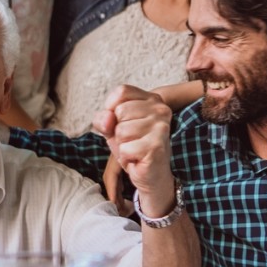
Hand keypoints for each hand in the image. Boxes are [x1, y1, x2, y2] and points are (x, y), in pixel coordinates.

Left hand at [94, 84, 174, 213]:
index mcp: (152, 99)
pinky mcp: (157, 146)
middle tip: (132, 140)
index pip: (121, 91)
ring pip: (121, 131)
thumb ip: (104, 118)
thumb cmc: (133, 146)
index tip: (122, 122)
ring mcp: (161, 127)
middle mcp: (160, 109)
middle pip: (120, 111)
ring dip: (122, 145)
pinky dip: (126, 157)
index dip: (112, 109)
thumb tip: (107, 119)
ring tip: (135, 148)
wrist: (151, 174)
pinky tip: (137, 158)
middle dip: (118, 131)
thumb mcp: (113, 127)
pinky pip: (125, 148)